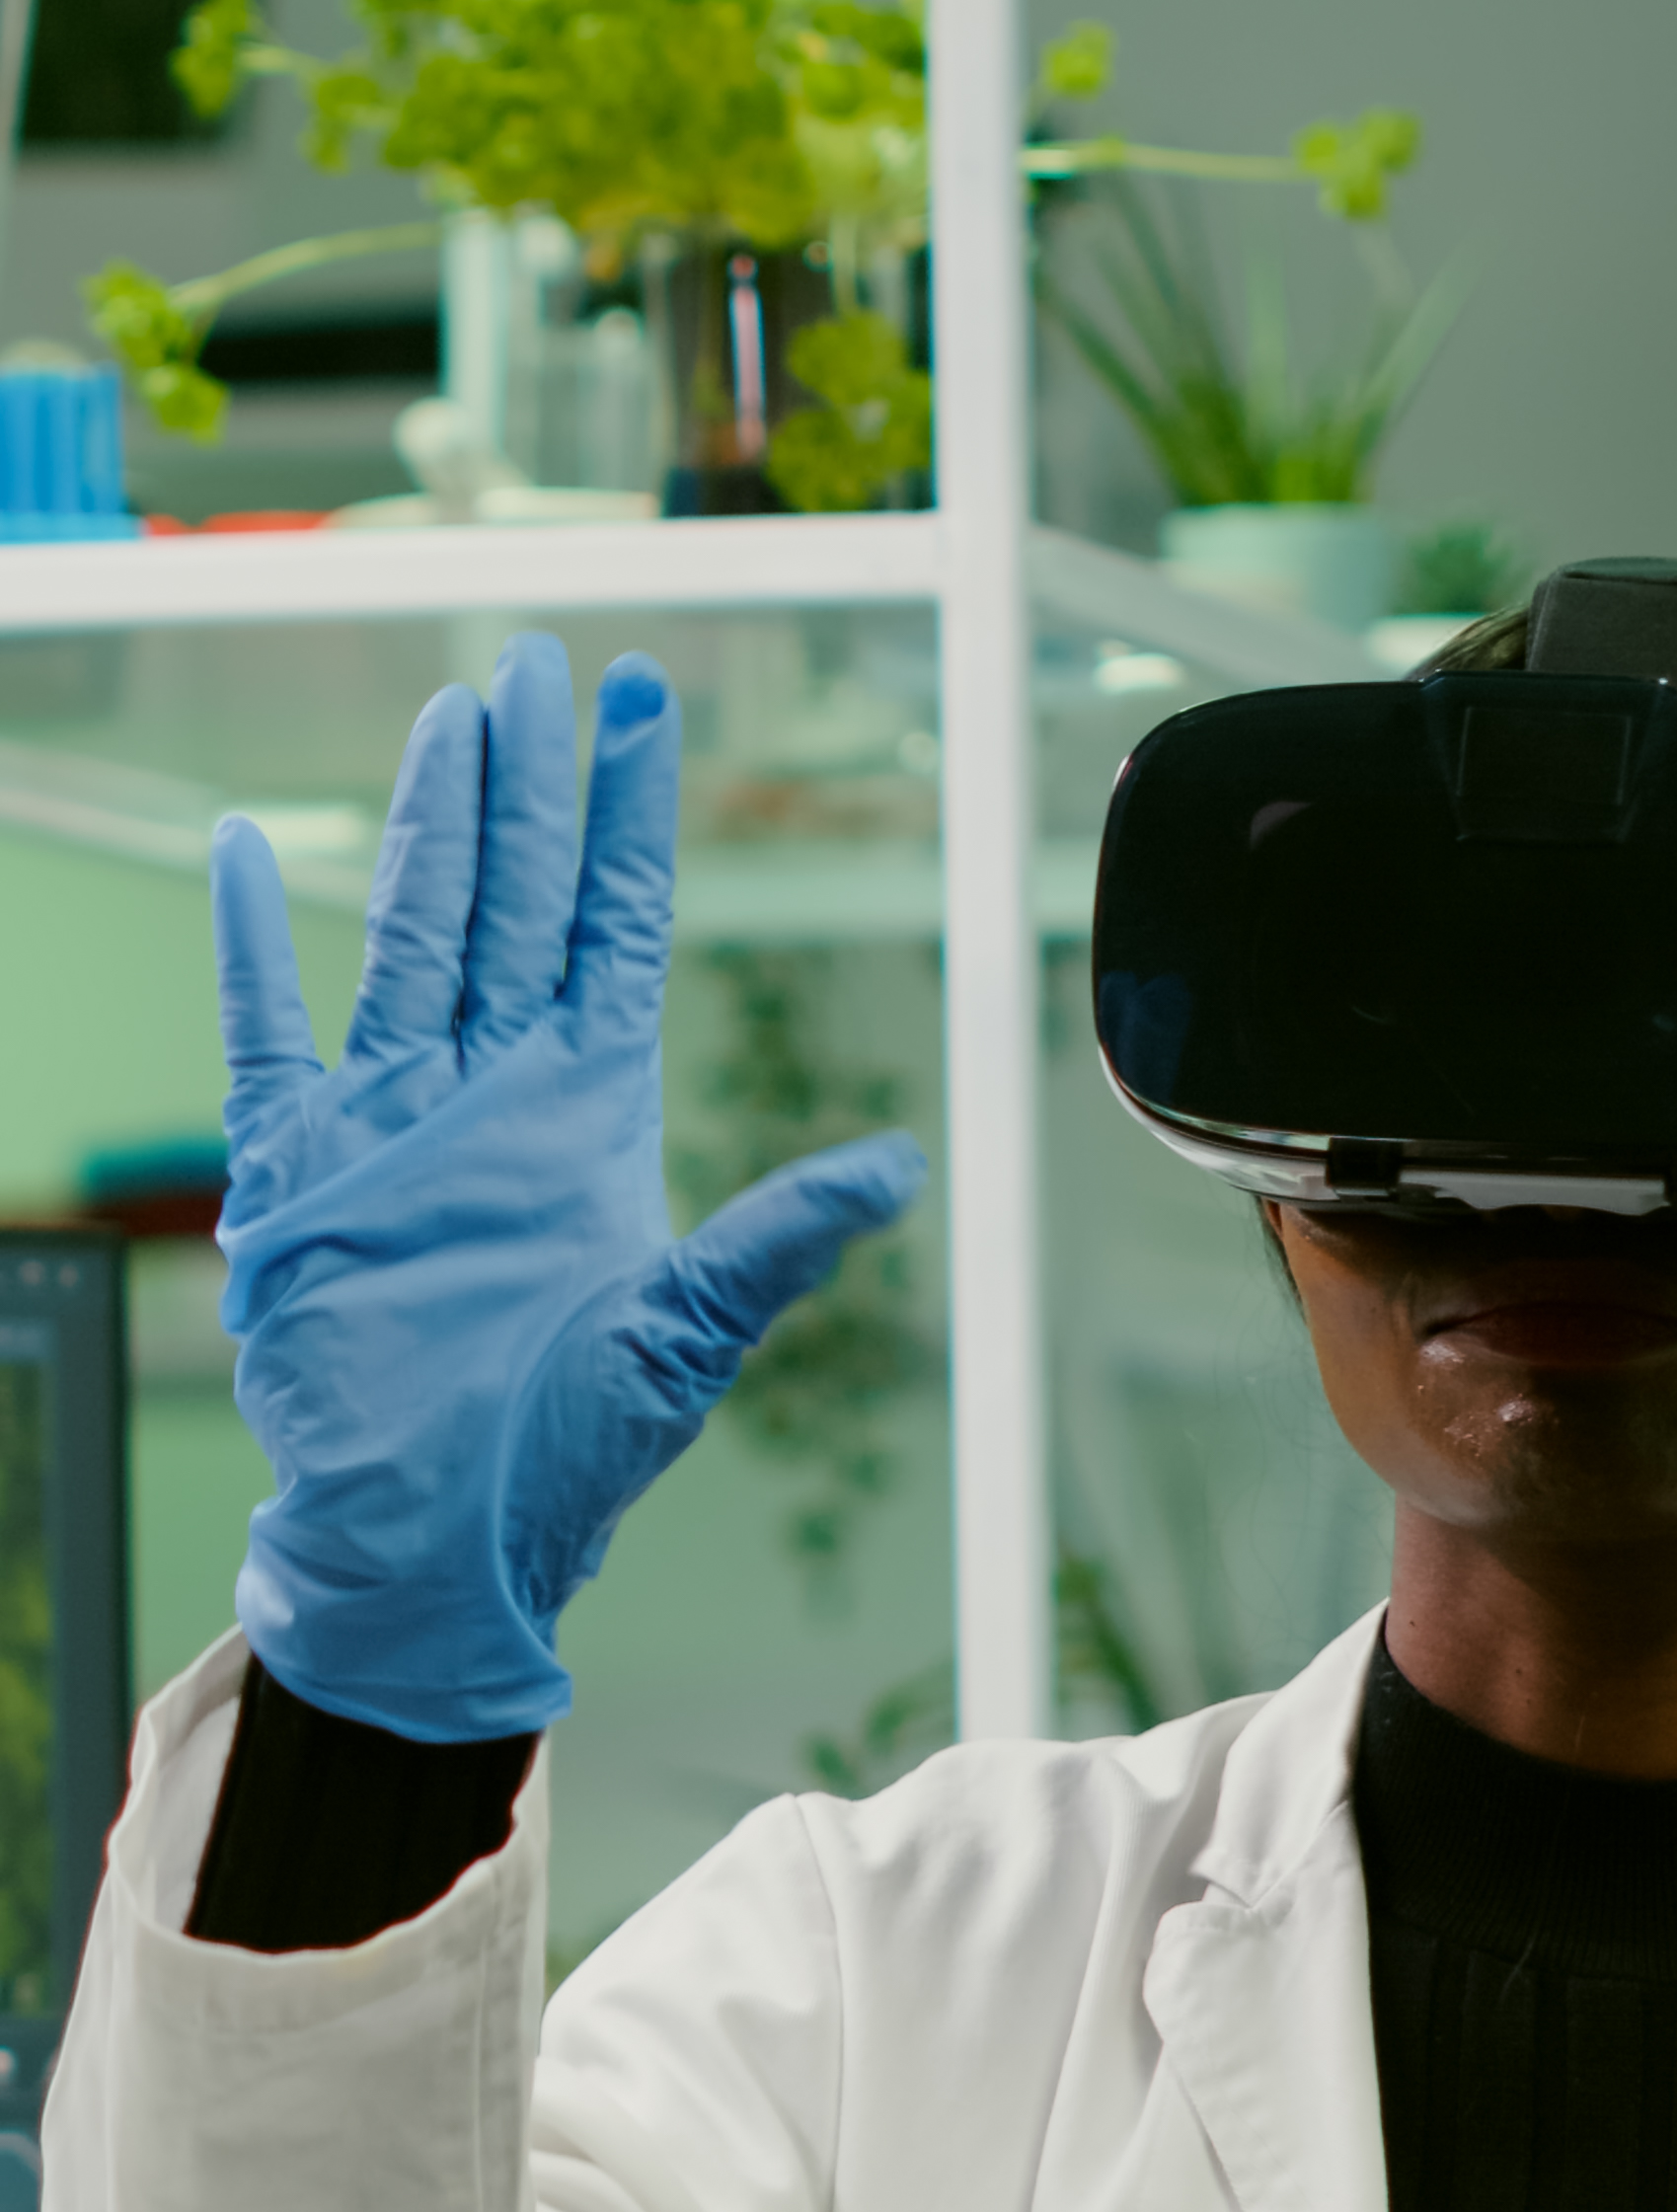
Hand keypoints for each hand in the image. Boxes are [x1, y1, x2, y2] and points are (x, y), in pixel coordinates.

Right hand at [212, 631, 925, 1741]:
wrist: (435, 1551)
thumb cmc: (562, 1463)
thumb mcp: (686, 1339)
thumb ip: (775, 1241)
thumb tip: (896, 1166)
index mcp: (589, 1119)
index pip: (613, 930)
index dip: (630, 819)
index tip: (647, 708)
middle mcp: (492, 1099)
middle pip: (515, 899)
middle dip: (532, 782)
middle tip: (542, 661)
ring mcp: (392, 1126)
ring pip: (411, 932)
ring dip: (431, 825)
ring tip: (452, 715)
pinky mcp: (299, 1176)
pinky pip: (268, 1036)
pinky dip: (253, 946)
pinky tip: (244, 851)